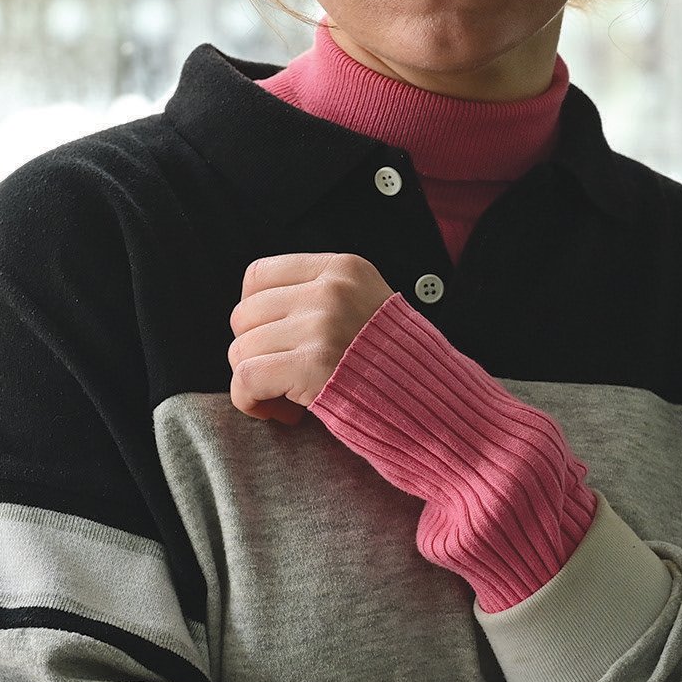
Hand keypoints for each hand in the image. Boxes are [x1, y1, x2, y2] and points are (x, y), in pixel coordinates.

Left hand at [227, 253, 393, 424]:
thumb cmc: (397, 365)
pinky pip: (246, 378)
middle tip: (282, 379)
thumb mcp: (367, 305)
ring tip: (287, 399)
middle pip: (245, 315)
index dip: (256, 314)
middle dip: (254, 352)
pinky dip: (250, 401)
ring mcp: (320, 325)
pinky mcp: (311, 364)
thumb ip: (319, 298)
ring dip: (254, 382)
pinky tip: (278, 413)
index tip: (275, 341)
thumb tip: (256, 316)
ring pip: (242, 349)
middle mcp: (329, 290)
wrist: (439, 404)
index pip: (259, 276)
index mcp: (342, 269)